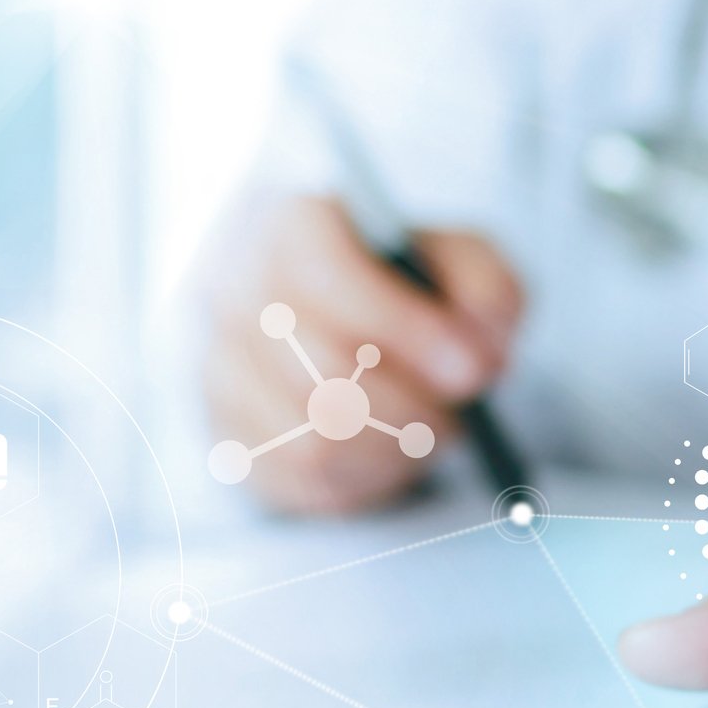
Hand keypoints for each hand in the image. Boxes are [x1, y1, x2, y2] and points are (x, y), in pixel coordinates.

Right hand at [202, 195, 522, 513]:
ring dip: (392, 447)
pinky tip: (391, 447)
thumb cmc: (406, 288)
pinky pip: (305, 482)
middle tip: (463, 410)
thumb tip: (480, 332)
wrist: (349, 327)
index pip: (324, 275)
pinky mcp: (230, 438)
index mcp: (289, 225)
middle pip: (320, 371)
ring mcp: (222, 371)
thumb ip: (485, 285)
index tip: (473, 368)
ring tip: (430, 426)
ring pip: (313, 439)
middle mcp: (236, 293)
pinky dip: (366, 477)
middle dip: (412, 404)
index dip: (403, 329)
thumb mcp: (463, 263)